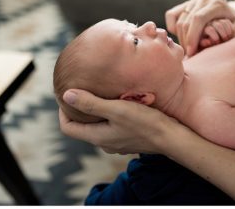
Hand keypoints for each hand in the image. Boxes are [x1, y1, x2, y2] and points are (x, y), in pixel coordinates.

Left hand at [58, 88, 183, 154]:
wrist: (172, 138)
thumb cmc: (145, 123)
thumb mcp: (116, 110)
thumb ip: (91, 103)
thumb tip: (66, 95)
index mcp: (97, 137)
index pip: (68, 128)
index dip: (62, 112)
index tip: (65, 96)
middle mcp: (104, 143)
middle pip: (81, 127)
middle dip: (78, 110)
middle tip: (80, 91)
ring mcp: (116, 142)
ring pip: (97, 126)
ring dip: (94, 111)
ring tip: (98, 93)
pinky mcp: (128, 138)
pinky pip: (111, 126)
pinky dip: (109, 115)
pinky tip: (117, 101)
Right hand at [165, 0, 234, 55]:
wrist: (231, 12)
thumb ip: (229, 36)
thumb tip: (214, 43)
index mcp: (216, 5)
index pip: (198, 19)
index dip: (193, 36)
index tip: (191, 52)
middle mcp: (203, 0)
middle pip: (186, 21)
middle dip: (186, 41)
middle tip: (189, 55)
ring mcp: (193, 1)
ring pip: (179, 21)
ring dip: (180, 38)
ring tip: (187, 49)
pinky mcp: (185, 4)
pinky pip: (171, 16)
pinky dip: (173, 28)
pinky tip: (182, 37)